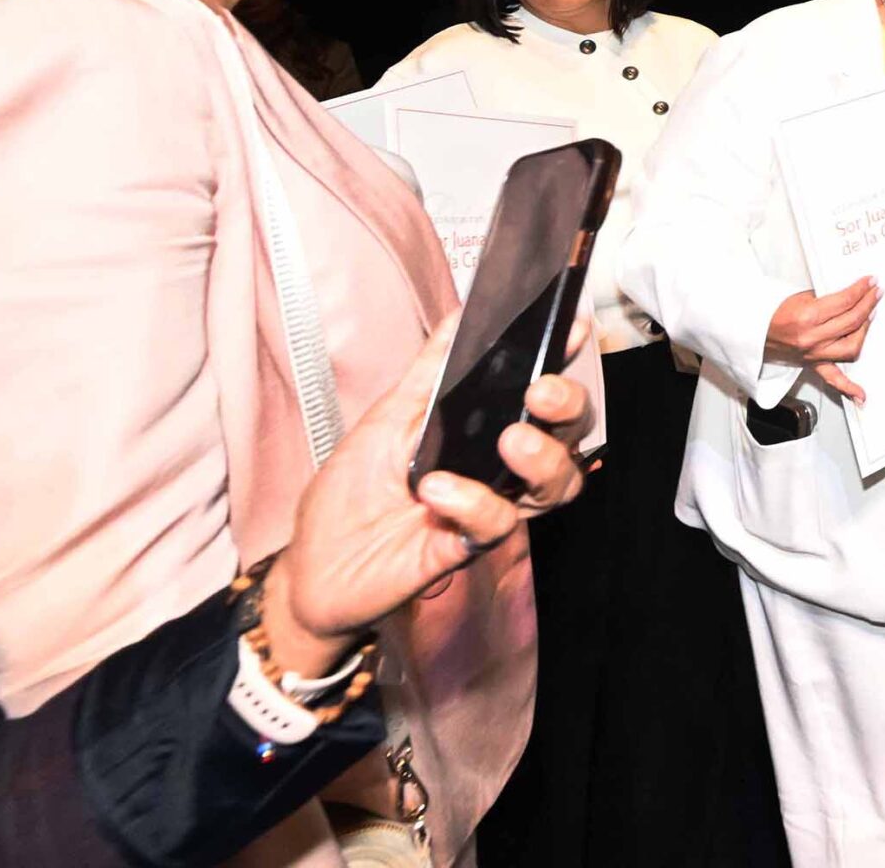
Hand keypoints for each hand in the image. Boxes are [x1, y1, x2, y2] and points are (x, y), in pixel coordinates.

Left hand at [266, 314, 593, 675]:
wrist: (311, 569)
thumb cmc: (348, 496)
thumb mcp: (386, 418)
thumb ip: (429, 372)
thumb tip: (462, 315)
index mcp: (485, 432)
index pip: (538, 394)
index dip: (563, 360)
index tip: (573, 327)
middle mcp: (499, 469)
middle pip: (567, 435)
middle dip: (569, 405)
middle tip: (543, 390)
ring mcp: (489, 507)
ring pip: (557, 482)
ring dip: (544, 456)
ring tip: (511, 440)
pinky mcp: (469, 546)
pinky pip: (498, 522)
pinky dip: (475, 502)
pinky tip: (438, 491)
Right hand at [766, 277, 878, 401]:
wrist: (753, 331)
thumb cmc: (772, 313)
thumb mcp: (800, 297)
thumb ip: (826, 297)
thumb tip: (850, 294)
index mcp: (807, 317)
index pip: (845, 302)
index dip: (861, 290)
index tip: (870, 282)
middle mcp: (812, 338)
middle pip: (852, 321)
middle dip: (868, 304)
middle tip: (875, 293)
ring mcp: (814, 354)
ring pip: (851, 347)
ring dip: (865, 331)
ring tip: (870, 317)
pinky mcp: (813, 364)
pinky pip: (833, 379)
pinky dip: (849, 388)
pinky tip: (861, 395)